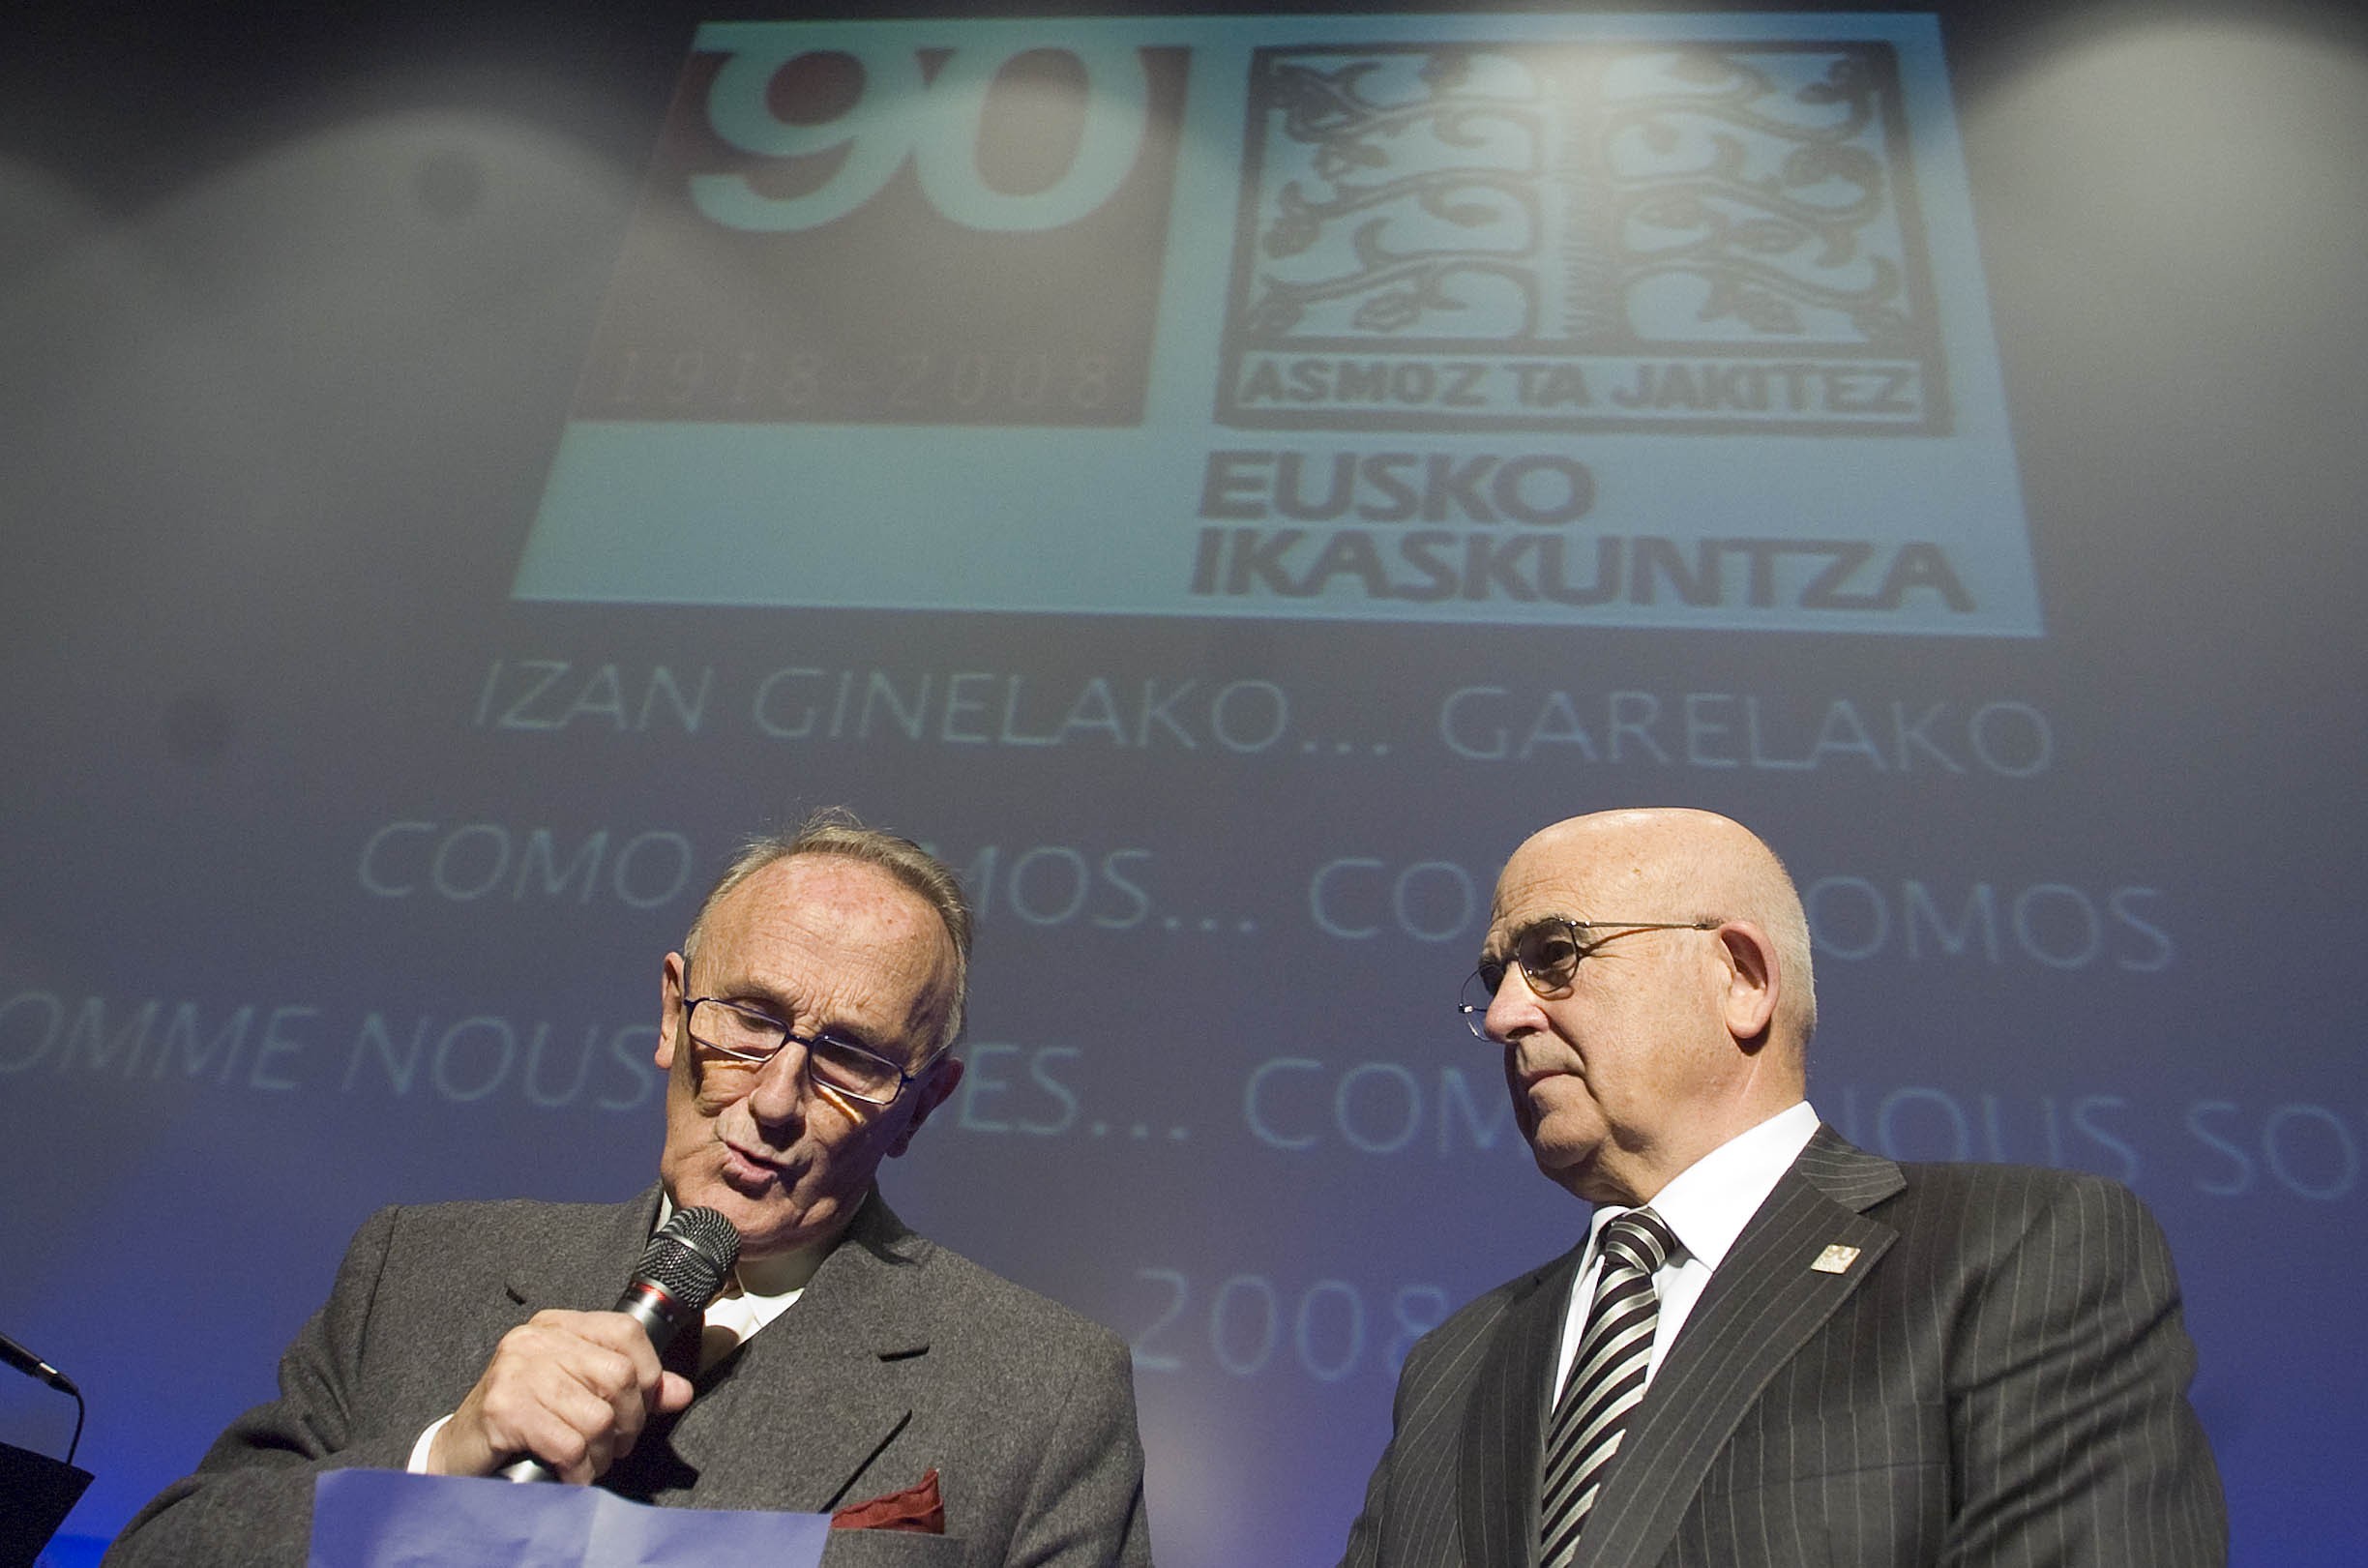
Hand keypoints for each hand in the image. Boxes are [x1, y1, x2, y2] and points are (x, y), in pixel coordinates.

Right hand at [425, 1310, 694, 1483]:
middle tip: (617, 1443)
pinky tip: (573, 1472)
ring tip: (592, 1461)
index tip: (643, 1405)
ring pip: (597, 1416)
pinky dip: (580, 1468)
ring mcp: (517, 1371)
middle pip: (618, 1375)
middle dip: (629, 1421)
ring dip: (603, 1452)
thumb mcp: (578, 1393)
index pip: (626, 1331)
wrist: (460, 1449)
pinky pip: (569, 1444)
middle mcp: (535, 1340)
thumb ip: (630, 1388)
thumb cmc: (522, 1418)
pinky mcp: (505, 1408)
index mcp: (558, 1326)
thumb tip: (680, 1391)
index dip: (648, 1373)